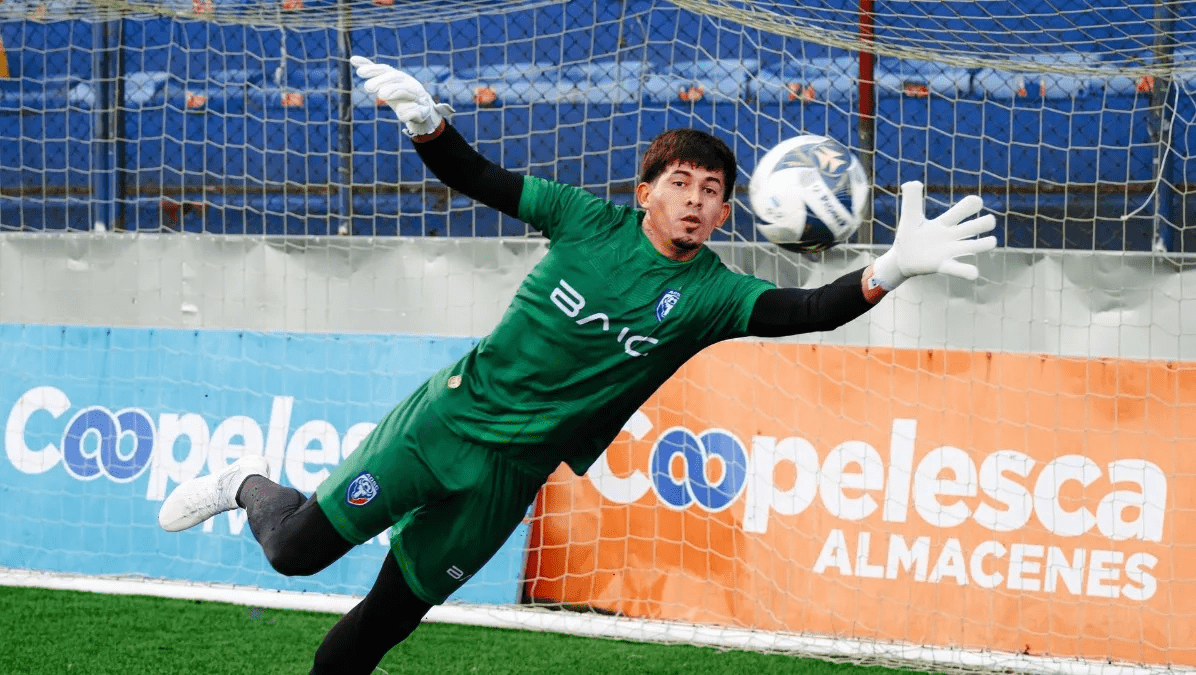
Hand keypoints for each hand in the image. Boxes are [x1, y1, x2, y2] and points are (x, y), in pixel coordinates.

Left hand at [350, 55, 452, 136]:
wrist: (423, 110)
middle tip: (367, 87)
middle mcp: (409, 83)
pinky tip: (400, 115)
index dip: (373, 69)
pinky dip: (407, 112)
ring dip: (394, 90)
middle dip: (381, 81)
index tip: (359, 72)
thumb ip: (373, 71)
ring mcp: (417, 96)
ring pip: (407, 90)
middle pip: (395, 77)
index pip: (385, 70)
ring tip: (381, 95)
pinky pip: (414, 110)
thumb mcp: (387, 82)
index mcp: (399, 77)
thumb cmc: (401, 94)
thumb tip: (352, 59)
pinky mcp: (423, 110)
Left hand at [869, 181, 996, 290]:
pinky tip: (974, 273)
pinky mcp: (942, 265)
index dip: (970, 205)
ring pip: (972, 247)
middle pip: (973, 227)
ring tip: (991, 242)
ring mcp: (949, 251)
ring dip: (982, 244)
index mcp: (944, 223)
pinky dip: (966, 271)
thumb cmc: (909, 236)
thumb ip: (911, 199)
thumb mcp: (909, 216)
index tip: (976, 201)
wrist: (900, 259)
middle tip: (989, 221)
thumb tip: (911, 182)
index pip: (961, 211)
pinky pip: (957, 268)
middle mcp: (951, 236)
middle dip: (983, 223)